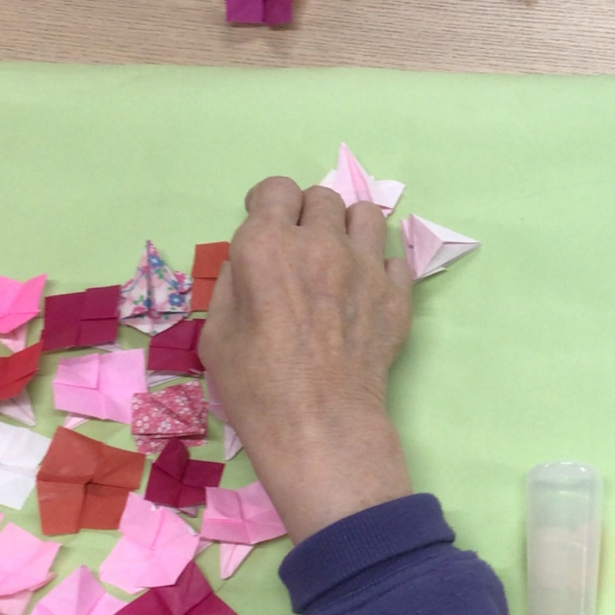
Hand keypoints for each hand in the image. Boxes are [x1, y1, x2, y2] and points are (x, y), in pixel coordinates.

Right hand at [202, 178, 414, 542]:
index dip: (268, 205)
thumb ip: (235, 283)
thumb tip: (251, 265)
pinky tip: (363, 292)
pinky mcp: (397, 293)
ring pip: (366, 214)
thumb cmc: (255, 387)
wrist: (321, 426)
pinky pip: (393, 258)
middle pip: (322, 197)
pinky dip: (378, 267)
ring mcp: (366, 265)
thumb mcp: (217, 332)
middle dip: (307, 215)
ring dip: (347, 229)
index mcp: (267, 246)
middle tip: (300, 247)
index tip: (266, 223)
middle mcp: (320, 243)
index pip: (275, 189)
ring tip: (338, 258)